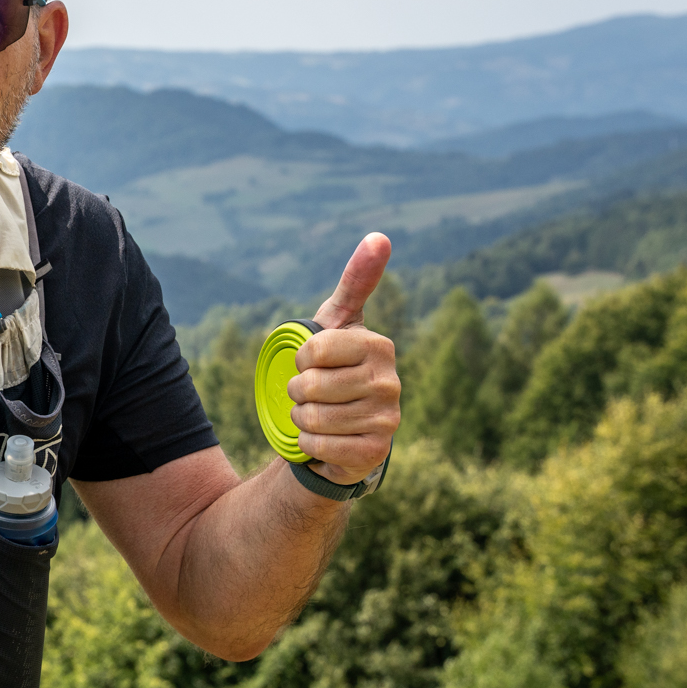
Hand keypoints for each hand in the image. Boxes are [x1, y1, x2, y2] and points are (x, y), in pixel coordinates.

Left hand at [288, 233, 400, 485]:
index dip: (300, 360)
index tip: (310, 364)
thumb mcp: (338, 323)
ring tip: (317, 415)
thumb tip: (380, 235)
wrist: (339, 429)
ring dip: (301, 418)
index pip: (313, 351)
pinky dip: (309, 443)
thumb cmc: (335, 370)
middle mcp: (390, 382)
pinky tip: (324, 439)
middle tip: (310, 395)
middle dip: (296, 392)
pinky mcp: (375, 452)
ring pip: (312, 417)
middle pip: (309, 385)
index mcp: (378, 346)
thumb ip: (356, 280)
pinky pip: (319, 445)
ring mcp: (387, 420)